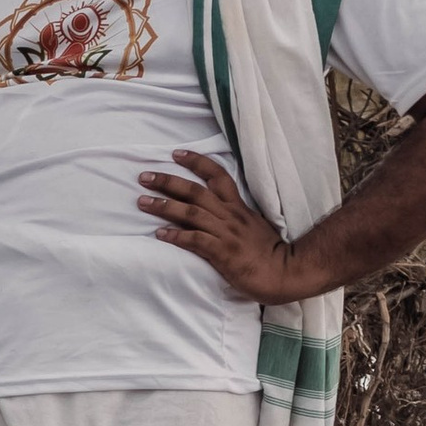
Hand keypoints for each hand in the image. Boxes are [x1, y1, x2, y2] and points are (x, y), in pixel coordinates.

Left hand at [136, 152, 302, 300]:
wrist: (284, 272)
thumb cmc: (266, 252)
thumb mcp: (251, 225)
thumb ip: (233, 216)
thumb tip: (213, 211)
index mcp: (237, 207)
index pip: (217, 175)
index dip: (196, 162)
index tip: (176, 154)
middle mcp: (230, 215)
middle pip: (195, 191)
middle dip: (168, 181)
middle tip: (144, 176)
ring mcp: (226, 233)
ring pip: (191, 212)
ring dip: (164, 206)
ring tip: (142, 202)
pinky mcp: (223, 253)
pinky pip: (196, 240)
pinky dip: (176, 236)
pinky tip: (159, 234)